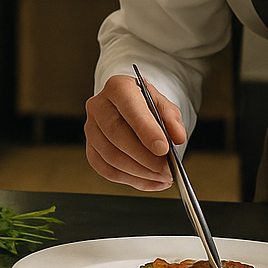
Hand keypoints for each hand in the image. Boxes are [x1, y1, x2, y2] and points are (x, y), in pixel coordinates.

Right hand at [84, 72, 186, 190]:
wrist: (129, 108)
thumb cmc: (145, 105)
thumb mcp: (163, 104)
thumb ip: (171, 118)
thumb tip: (177, 137)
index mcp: (117, 87)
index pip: (128, 106)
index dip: (145, 129)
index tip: (163, 148)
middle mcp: (99, 106)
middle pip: (116, 134)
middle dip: (145, 157)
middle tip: (166, 169)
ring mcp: (91, 128)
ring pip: (110, 156)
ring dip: (139, 172)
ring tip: (161, 177)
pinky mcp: (91, 148)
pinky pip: (105, 169)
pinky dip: (130, 179)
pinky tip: (149, 181)